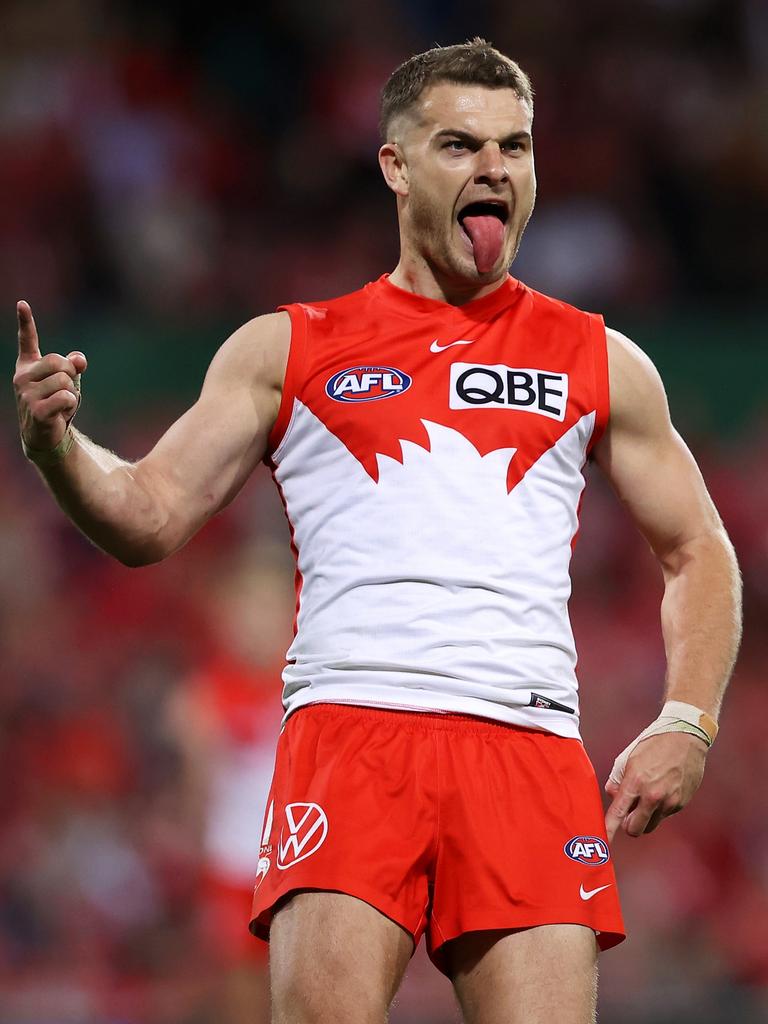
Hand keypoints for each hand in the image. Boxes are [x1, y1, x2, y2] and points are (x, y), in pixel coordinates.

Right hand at [13, 300, 86, 450]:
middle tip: (64, 390)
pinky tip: (61, 412)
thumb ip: (74, 365)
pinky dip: (71, 404)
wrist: (45, 435)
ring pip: (65, 381)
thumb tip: (79, 359)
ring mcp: (26, 394)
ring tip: (61, 404)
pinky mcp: (36, 410)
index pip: (27, 341)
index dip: (26, 322)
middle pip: (59, 362)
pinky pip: (65, 397)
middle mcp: (22, 377)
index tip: (23, 304)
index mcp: (28, 366)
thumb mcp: (67, 381)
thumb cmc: (55, 404)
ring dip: (72, 393)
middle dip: (70, 375)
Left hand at [604, 731, 706, 840]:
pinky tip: (661, 789)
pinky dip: (658, 809)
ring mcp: (668, 802)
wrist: (685, 738)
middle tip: (628, 812)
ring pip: (650, 825)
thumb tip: (614, 797)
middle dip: (628, 824)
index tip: (603, 843)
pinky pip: (664, 815)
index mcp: (635, 782)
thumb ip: (617, 781)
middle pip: (634, 829)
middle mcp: (652, 796)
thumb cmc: (652, 745)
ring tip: (645, 799)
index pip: (617, 813)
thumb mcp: (626, 758)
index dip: (609, 830)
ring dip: (643, 818)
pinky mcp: (680, 804)